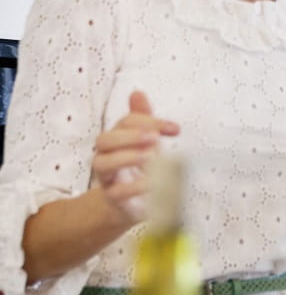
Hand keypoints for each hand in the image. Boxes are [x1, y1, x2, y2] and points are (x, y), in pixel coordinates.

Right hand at [91, 91, 180, 222]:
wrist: (131, 202)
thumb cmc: (140, 167)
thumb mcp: (146, 141)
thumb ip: (143, 119)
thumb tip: (137, 92)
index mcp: (116, 138)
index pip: (125, 122)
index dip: (148, 121)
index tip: (175, 129)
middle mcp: (106, 155)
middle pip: (104, 140)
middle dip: (129, 136)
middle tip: (154, 139)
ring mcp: (107, 178)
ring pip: (102, 164)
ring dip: (126, 157)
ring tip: (151, 157)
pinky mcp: (113, 199)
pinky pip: (115, 192)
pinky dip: (132, 187)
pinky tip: (150, 183)